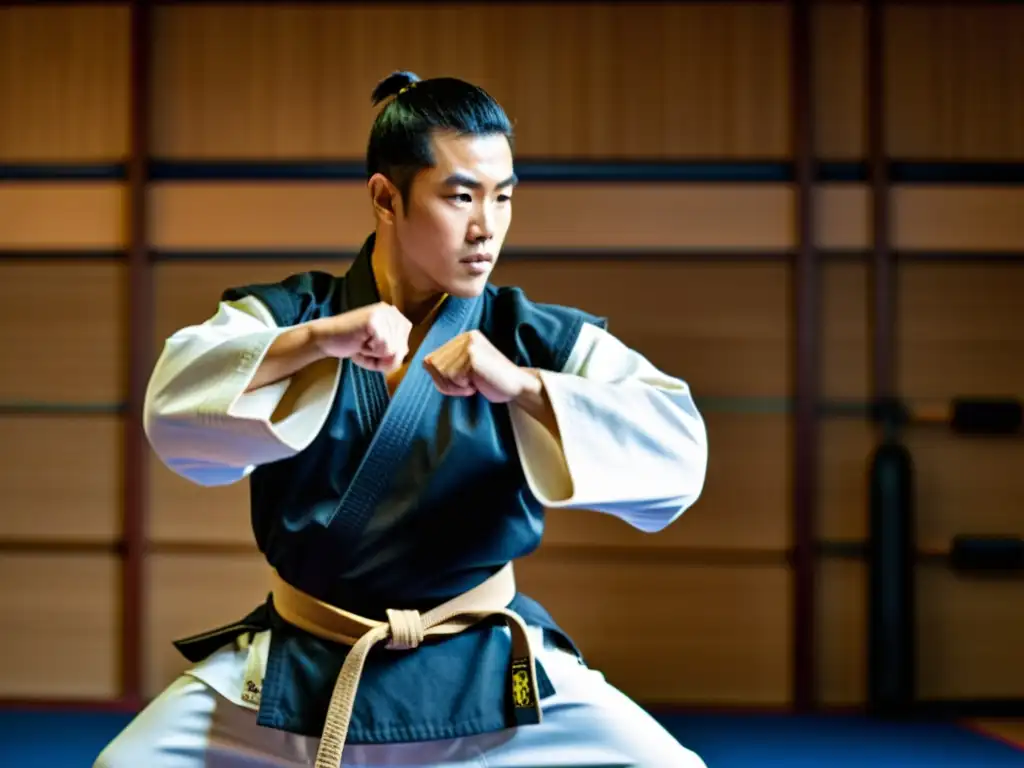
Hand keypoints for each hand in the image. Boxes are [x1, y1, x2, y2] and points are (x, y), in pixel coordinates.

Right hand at [310, 302, 411, 372]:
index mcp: (395, 317)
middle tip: (363, 347)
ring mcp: (383, 314)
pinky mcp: (374, 321)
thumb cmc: (352, 345)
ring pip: (392, 351)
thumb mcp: (380, 351)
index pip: (405, 347)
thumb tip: (402, 353)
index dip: (386, 356)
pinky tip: (358, 344)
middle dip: (380, 357)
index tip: (371, 349)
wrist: (325, 338)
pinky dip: (369, 354)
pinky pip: (384, 349)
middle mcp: (391, 312)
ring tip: (360, 345)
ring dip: (373, 356)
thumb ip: (396, 354)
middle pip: (400, 350)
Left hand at [423, 331, 539, 402]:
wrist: (518, 385)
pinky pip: (453, 377)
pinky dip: (462, 387)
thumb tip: (424, 363)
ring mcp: (469, 345)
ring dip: (455, 386)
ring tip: (472, 385)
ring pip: (442, 371)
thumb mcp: (464, 370)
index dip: (440, 378)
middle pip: (433, 365)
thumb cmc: (491, 381)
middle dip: (446, 383)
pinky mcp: (473, 356)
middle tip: (466, 386)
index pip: (431, 359)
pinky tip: (477, 385)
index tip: (459, 384)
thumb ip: (445, 366)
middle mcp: (465, 337)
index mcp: (462, 338)